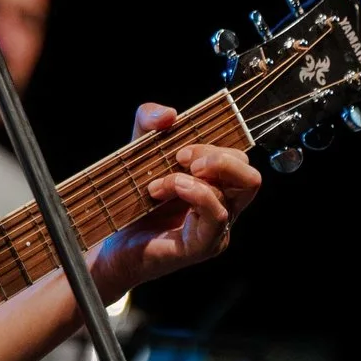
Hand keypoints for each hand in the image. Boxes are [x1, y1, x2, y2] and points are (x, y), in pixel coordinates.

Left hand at [91, 103, 262, 294]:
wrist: (109, 246)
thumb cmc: (129, 204)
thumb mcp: (136, 153)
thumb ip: (149, 124)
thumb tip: (170, 114)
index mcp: (215, 187)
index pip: (238, 160)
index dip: (215, 146)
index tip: (179, 148)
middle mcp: (222, 209)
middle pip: (250, 176)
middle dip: (219, 158)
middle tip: (180, 158)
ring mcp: (216, 230)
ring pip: (238, 192)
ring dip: (192, 177)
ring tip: (156, 185)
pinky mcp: (203, 246)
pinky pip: (217, 215)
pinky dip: (195, 194)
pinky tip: (166, 190)